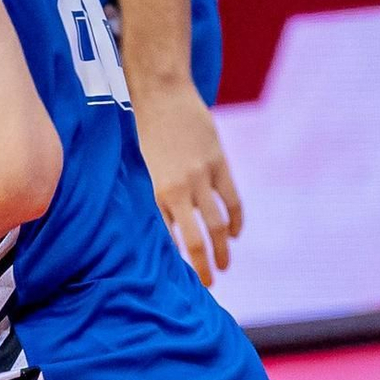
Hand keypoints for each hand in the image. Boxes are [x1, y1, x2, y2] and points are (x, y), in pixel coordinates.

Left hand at [133, 79, 243, 286]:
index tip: (181, 279)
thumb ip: (156, 198)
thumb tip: (167, 230)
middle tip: (209, 285)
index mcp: (156, 192)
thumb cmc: (145, 133)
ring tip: (225, 265)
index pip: (170, 238)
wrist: (162, 95)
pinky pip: (232, 199)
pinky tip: (235, 233)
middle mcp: (179, 189)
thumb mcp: (144, 169)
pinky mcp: (219, 163)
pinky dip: (236, 219)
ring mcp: (202, 176)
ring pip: (218, 223)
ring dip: (223, 248)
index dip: (177, 260)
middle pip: (197, 238)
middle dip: (203, 265)